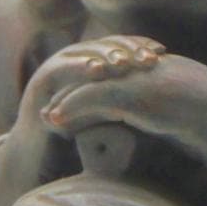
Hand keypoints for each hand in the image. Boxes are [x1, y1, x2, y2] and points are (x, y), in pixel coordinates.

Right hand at [0, 36, 164, 205]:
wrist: (39, 161)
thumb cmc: (81, 143)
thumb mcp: (112, 116)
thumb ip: (131, 103)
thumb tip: (167, 97)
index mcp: (93, 64)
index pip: (121, 46)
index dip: (140, 47)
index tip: (162, 54)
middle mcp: (74, 61)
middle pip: (105, 44)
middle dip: (127, 48)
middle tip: (147, 57)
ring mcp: (55, 70)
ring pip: (84, 53)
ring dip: (106, 54)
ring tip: (125, 62)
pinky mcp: (41, 83)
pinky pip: (61, 68)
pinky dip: (79, 66)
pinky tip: (98, 71)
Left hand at [43, 54, 206, 205]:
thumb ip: (198, 143)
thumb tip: (189, 160)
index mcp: (190, 86)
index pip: (137, 82)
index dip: (103, 94)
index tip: (77, 111)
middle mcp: (181, 75)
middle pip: (118, 74)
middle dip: (82, 90)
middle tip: (51, 109)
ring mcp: (175, 81)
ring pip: (110, 80)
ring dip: (74, 96)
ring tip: (47, 115)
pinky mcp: (169, 96)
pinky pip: (114, 94)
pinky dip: (81, 105)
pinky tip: (59, 120)